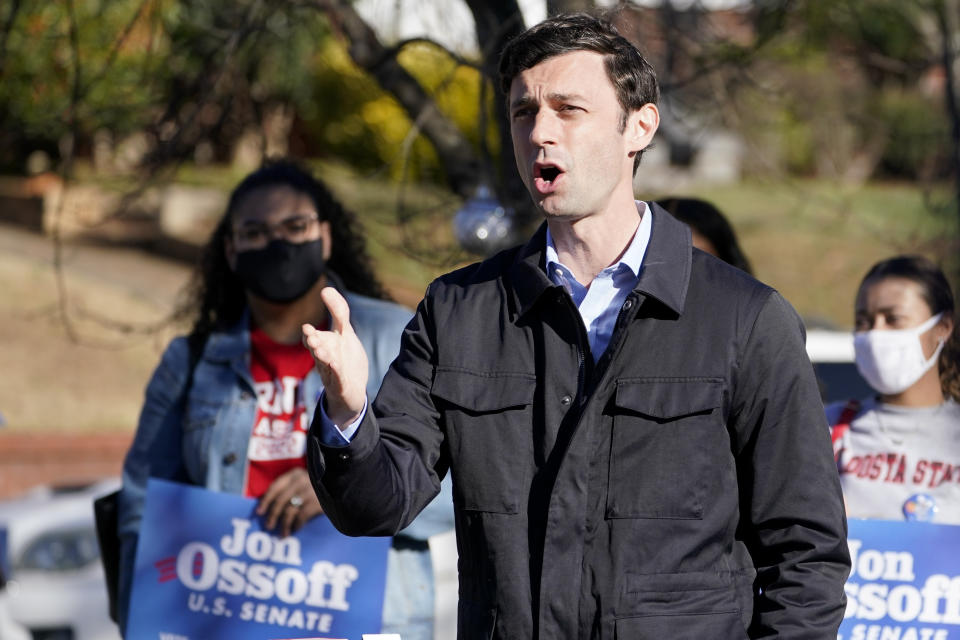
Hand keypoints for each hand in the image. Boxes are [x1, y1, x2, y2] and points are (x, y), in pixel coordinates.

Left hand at [256, 467, 322, 536]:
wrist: (341, 485)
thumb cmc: (318, 487)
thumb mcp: (302, 482)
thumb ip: (288, 490)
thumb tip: (267, 506)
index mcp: (294, 474)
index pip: (275, 487)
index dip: (266, 501)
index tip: (259, 513)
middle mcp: (301, 480)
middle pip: (280, 500)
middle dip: (273, 515)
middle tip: (268, 527)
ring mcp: (310, 491)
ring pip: (290, 510)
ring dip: (284, 524)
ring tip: (282, 535)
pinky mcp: (318, 501)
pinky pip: (302, 516)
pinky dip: (297, 525)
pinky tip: (295, 530)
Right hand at [302, 287, 368, 426]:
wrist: (350, 392)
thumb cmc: (345, 359)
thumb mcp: (345, 334)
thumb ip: (338, 312)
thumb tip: (326, 288)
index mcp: (325, 344)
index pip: (315, 335)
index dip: (311, 332)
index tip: (310, 321)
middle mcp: (325, 357)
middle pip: (317, 349)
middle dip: (313, 342)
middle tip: (310, 335)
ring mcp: (332, 372)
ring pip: (325, 364)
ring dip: (322, 357)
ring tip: (320, 349)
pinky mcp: (341, 385)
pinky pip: (337, 379)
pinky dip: (336, 373)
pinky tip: (335, 365)